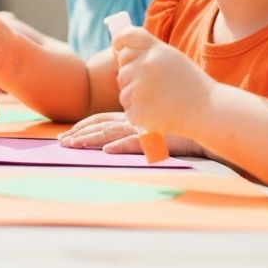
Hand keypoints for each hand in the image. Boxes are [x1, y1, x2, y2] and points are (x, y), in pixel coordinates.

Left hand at [59, 111, 204, 156]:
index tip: (67, 134)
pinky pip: (135, 142)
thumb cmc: (181, 122)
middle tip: (60, 142)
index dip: (83, 126)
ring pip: (111, 133)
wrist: (206, 116)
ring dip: (90, 140)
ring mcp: (143, 126)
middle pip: (100, 126)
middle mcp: (133, 119)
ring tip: (72, 145)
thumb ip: (141, 125)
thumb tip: (122, 137)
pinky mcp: (156, 135)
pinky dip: (120, 147)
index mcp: (131, 115)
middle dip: (79, 133)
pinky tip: (106, 152)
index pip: (101, 119)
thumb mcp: (156, 124)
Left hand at [111, 27, 212, 137]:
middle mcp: (145, 65)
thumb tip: (121, 53)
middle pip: (122, 69)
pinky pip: (129, 111)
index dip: (118, 42)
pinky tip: (160, 116)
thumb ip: (150, 53)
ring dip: (136, 99)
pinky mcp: (138, 110)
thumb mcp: (173, 60)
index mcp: (156, 50)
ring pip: (124, 92)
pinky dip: (141, 116)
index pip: (127, 36)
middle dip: (131, 78)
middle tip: (155, 89)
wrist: (211, 113)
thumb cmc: (193, 87)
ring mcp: (140, 88)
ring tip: (161, 103)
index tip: (116, 49)